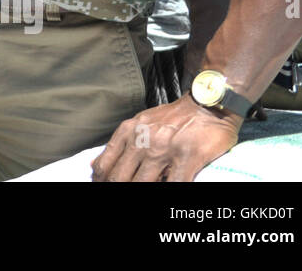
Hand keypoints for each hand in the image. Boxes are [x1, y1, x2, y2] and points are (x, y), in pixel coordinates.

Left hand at [90, 96, 241, 181]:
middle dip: (116, 188)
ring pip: (142, 184)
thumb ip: (120, 143)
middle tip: (118, 196)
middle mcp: (141, 141)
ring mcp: (163, 150)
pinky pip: (174, 184)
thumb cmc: (173, 117)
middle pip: (119, 178)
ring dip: (139, 192)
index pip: (104, 165)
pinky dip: (168, 192)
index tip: (103, 186)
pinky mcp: (187, 157)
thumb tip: (95, 166)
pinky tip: (167, 193)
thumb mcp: (140, 123)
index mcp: (127, 132)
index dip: (101, 181)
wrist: (206, 104)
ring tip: (142, 197)